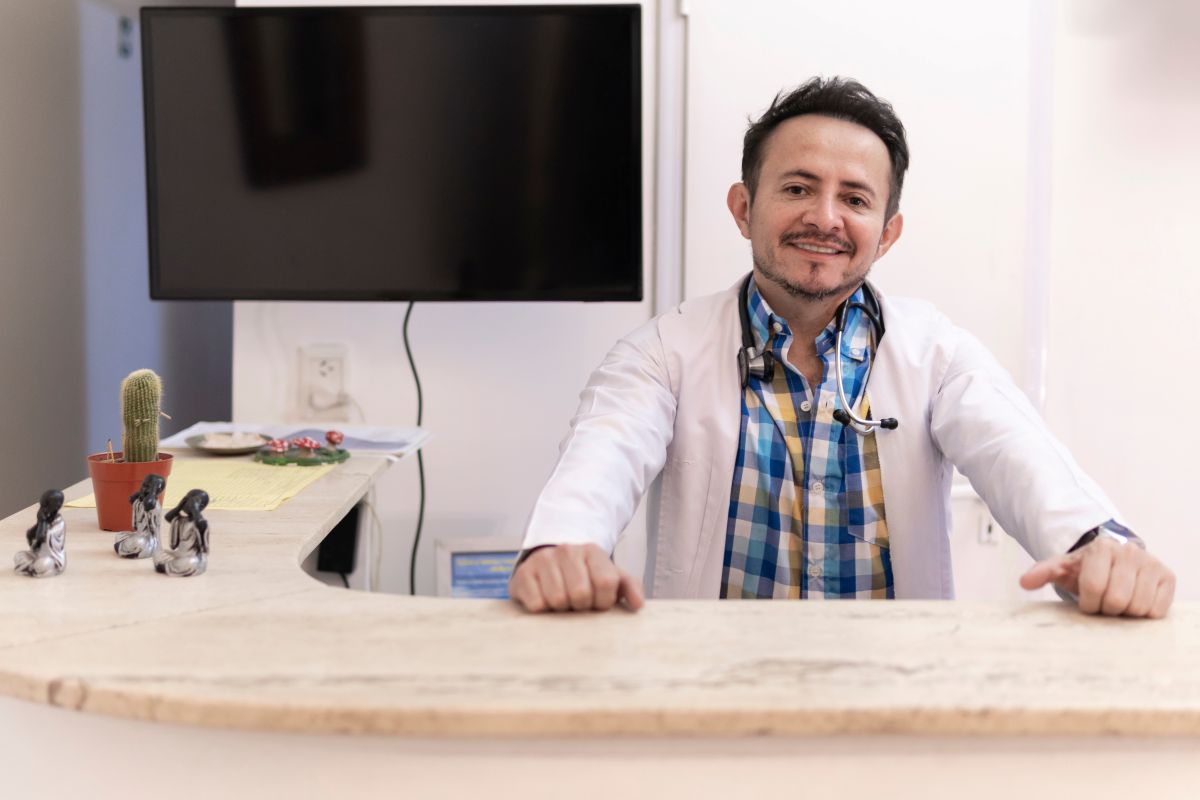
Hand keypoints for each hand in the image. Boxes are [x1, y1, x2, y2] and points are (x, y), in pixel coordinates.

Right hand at [508, 543, 644, 612]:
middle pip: (580, 594)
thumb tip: (638, 604)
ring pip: (557, 600)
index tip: (599, 603)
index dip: (604, 601)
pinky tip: (545, 601)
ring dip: (561, 609)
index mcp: (592, 551)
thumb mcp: (610, 576)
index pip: (606, 582)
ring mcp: (543, 560)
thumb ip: (628, 587)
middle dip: (582, 606)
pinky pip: (536, 604)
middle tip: (578, 603)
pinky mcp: (522, 574)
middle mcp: (567, 551)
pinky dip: (542, 610)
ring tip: (563, 602)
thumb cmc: (584, 574)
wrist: (549, 560)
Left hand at [1020, 537, 1174, 617]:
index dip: (1088, 603)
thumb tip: (1024, 582)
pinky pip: (1157, 610)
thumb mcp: (1062, 569)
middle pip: (1117, 600)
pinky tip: (1135, 602)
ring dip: (1125, 613)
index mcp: (1102, 547)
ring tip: (1118, 601)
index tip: (1086, 602)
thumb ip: (1042, 573)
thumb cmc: (1086, 569)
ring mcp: (1151, 564)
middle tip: (1103, 602)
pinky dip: (1144, 613)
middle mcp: (1130, 552)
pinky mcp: (1168, 577)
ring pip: (1138, 607)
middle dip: (1106, 608)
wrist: (1113, 561)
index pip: (1094, 587)